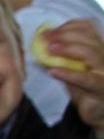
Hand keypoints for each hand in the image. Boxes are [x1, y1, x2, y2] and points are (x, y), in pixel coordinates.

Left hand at [45, 20, 103, 137]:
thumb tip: (41, 44)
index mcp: (99, 47)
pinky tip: (54, 71)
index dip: (68, 26)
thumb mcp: (71, 68)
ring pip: (91, 52)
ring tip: (49, 50)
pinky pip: (86, 79)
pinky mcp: (102, 87)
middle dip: (64, 35)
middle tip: (44, 39)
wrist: (97, 112)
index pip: (89, 27)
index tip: (47, 32)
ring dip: (68, 49)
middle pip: (89, 37)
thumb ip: (61, 57)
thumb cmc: (85, 89)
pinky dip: (69, 73)